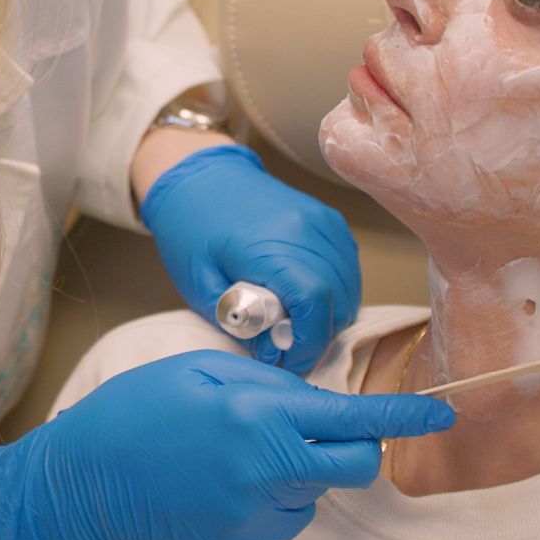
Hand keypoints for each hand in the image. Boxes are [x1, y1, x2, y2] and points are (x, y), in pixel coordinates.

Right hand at [0, 349, 453, 539]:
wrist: (87, 477)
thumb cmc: (141, 407)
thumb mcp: (204, 366)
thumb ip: (271, 384)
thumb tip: (320, 403)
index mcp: (258, 415)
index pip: (354, 418)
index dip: (405, 415)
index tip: (442, 413)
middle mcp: (266, 470)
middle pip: (354, 465)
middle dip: (350, 443)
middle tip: (304, 425)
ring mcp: (254, 516)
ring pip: (316, 491)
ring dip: (301, 470)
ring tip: (238, 450)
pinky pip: (286, 518)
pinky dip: (275, 497)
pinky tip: (227, 480)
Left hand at [140, 144, 360, 371]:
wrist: (197, 174)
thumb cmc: (189, 228)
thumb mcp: (200, 283)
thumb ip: (238, 320)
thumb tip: (272, 352)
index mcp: (272, 245)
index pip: (314, 305)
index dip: (308, 345)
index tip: (288, 365)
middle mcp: (308, 230)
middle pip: (339, 300)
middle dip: (319, 337)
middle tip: (287, 352)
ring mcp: (323, 221)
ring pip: (350, 286)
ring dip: (330, 316)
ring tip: (294, 329)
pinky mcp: (329, 219)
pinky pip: (347, 266)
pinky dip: (336, 291)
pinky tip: (307, 302)